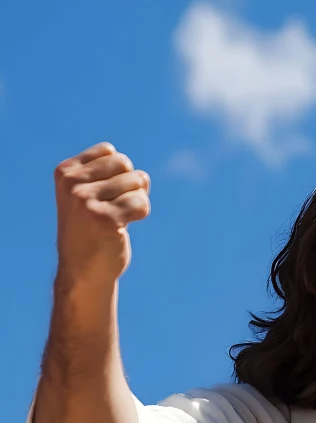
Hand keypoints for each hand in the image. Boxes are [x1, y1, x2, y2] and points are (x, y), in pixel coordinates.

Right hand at [55, 142, 150, 285]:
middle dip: (131, 184)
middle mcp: (73, 184)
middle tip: (119, 206)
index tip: (109, 193)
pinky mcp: (106, 219)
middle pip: (125, 164)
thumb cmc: (92, 230)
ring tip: (119, 218)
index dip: (119, 172)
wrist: (83, 270)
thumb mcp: (88, 194)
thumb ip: (109, 175)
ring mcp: (86, 201)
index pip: (110, 152)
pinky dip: (141, 214)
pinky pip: (141, 203)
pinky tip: (124, 227)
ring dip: (136, 202)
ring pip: (136, 183)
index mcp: (65, 172)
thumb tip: (144, 177)